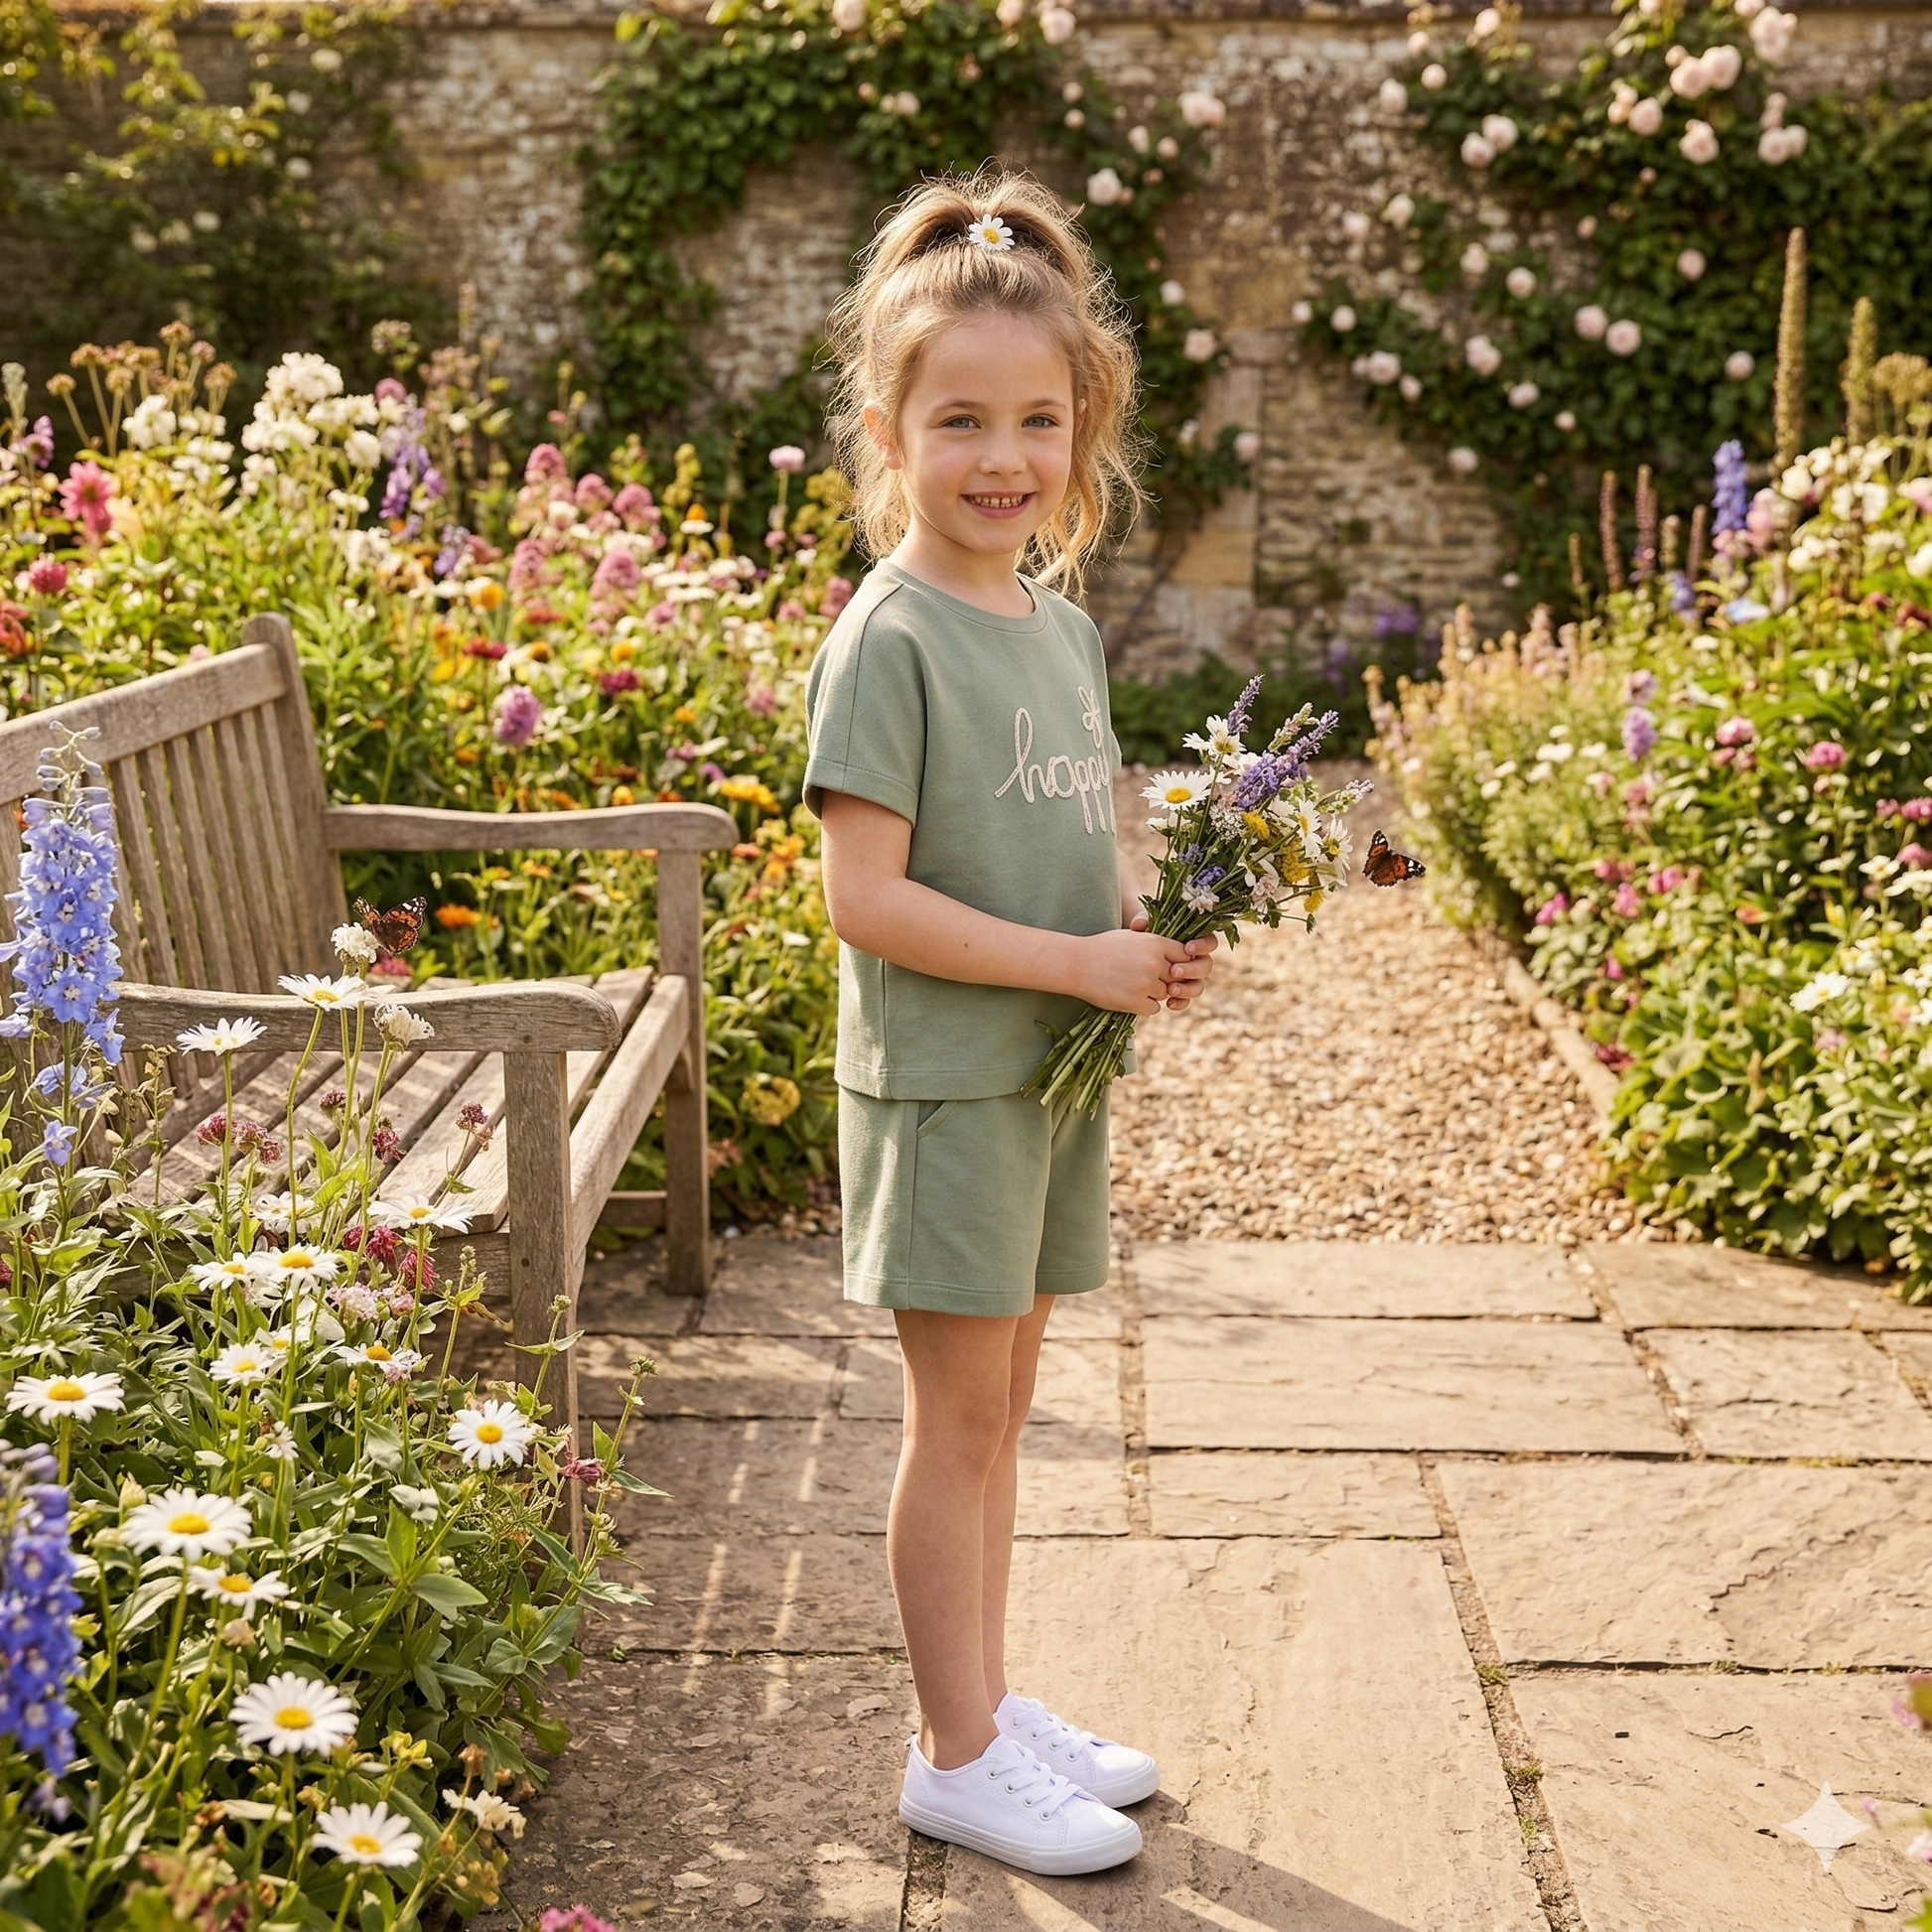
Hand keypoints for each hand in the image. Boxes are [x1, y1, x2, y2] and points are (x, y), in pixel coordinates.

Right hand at [1073, 927, 1192, 1015]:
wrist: (1076, 964)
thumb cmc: (1103, 948)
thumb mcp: (1133, 937)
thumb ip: (1157, 945)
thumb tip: (1181, 956)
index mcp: (1156, 943)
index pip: (1185, 955)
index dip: (1177, 962)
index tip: (1166, 965)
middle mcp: (1154, 963)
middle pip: (1177, 977)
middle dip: (1164, 979)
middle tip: (1144, 976)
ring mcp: (1146, 983)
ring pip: (1165, 994)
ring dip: (1153, 993)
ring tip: (1131, 984)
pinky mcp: (1136, 1002)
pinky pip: (1154, 1008)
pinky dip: (1144, 1005)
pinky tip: (1128, 995)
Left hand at [1129, 915, 1217, 1011]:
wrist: (1135, 956)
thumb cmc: (1146, 936)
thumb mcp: (1147, 925)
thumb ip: (1145, 919)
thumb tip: (1140, 924)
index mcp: (1196, 941)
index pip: (1210, 943)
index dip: (1202, 946)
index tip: (1188, 948)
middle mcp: (1197, 961)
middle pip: (1206, 966)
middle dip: (1192, 969)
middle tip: (1174, 971)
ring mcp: (1190, 979)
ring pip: (1199, 986)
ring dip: (1187, 989)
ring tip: (1171, 990)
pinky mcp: (1181, 992)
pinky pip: (1187, 1000)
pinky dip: (1180, 1003)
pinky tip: (1169, 1003)